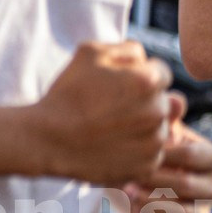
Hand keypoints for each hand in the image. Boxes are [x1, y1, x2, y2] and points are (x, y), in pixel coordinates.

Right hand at [28, 40, 174, 186]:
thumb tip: (145, 57)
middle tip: (112, 106)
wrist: (48, 138)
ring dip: (142, 125)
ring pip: (159, 127)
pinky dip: (137, 148)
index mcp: (146, 81)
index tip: (119, 84)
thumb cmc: (67, 93)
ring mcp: (154, 141)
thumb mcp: (88, 53)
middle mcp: (157, 111)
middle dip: (144, 100)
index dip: (140, 75)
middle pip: (163, 100)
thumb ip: (126, 48)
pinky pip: (152, 152)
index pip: (162, 72)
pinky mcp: (148, 164)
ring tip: (110, 126)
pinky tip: (112, 143)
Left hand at [117, 101, 211, 212]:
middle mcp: (210, 188)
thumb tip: (174, 99)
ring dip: (156, 202)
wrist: (113, 167)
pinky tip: (131, 207)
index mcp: (209, 159)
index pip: (205, 157)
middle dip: (161, 178)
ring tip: (128, 189)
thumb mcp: (146, 127)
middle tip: (132, 171)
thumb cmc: (136, 142)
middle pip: (196, 187)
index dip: (175, 153)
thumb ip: (162, 115)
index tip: (147, 147)